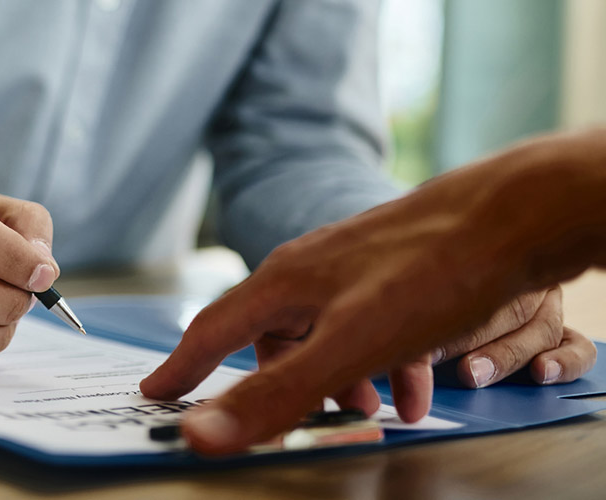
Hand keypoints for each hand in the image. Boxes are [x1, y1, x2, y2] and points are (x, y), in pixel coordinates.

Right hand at [136, 142, 601, 454]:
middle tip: (305, 421)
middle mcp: (308, 265)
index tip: (156, 391)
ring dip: (344, 378)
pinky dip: (380, 357)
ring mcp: (352, 260)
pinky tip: (415, 374)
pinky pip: (368, 318)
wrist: (516, 212)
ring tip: (382, 407)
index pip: (212, 331)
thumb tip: (197, 434)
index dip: (183, 369)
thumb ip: (272, 394)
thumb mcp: (346, 349)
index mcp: (282, 282)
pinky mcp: (394, 261)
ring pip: (326, 329)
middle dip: (285, 387)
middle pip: (271, 335)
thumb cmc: (433, 272)